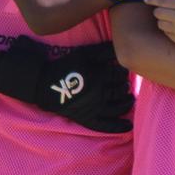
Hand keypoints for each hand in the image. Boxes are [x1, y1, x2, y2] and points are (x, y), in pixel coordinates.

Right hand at [0, 37, 133, 132]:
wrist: (45, 84)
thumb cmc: (65, 66)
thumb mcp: (83, 54)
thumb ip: (103, 50)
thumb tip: (121, 47)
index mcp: (99, 76)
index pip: (119, 74)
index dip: (123, 72)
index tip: (123, 71)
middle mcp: (99, 93)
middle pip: (120, 90)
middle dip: (125, 86)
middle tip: (125, 84)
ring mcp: (94, 108)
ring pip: (117, 107)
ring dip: (126, 103)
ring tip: (129, 99)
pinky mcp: (87, 119)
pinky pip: (105, 126)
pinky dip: (118, 127)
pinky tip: (128, 126)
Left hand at [144, 0, 174, 54]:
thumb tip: (167, 6)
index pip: (161, 1)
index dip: (152, 0)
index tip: (146, 0)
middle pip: (158, 13)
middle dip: (158, 12)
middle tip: (163, 12)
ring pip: (160, 24)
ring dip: (163, 22)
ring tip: (172, 22)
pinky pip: (167, 34)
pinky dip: (169, 31)